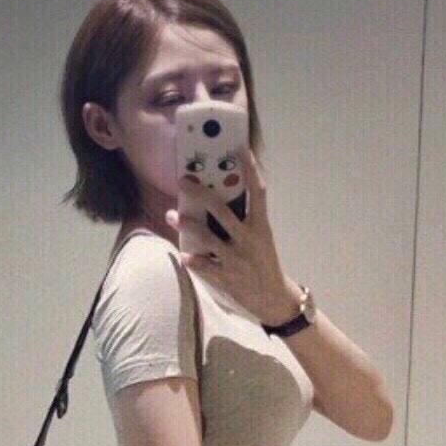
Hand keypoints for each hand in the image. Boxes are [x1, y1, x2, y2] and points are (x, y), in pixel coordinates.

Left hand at [165, 143, 299, 325]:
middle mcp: (249, 240)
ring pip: (208, 239)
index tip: (241, 147)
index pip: (257, 192)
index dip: (250, 169)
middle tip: (183, 181)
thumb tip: (220, 196)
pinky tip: (183, 255)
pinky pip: (206, 268)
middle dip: (200, 194)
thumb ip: (245, 218)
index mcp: (261, 226)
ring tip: (171, 214)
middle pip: (222, 211)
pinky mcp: (227, 278)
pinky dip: (194, 261)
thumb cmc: (263, 262)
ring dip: (187, 225)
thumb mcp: (261, 237)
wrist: (274, 298)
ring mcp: (237, 260)